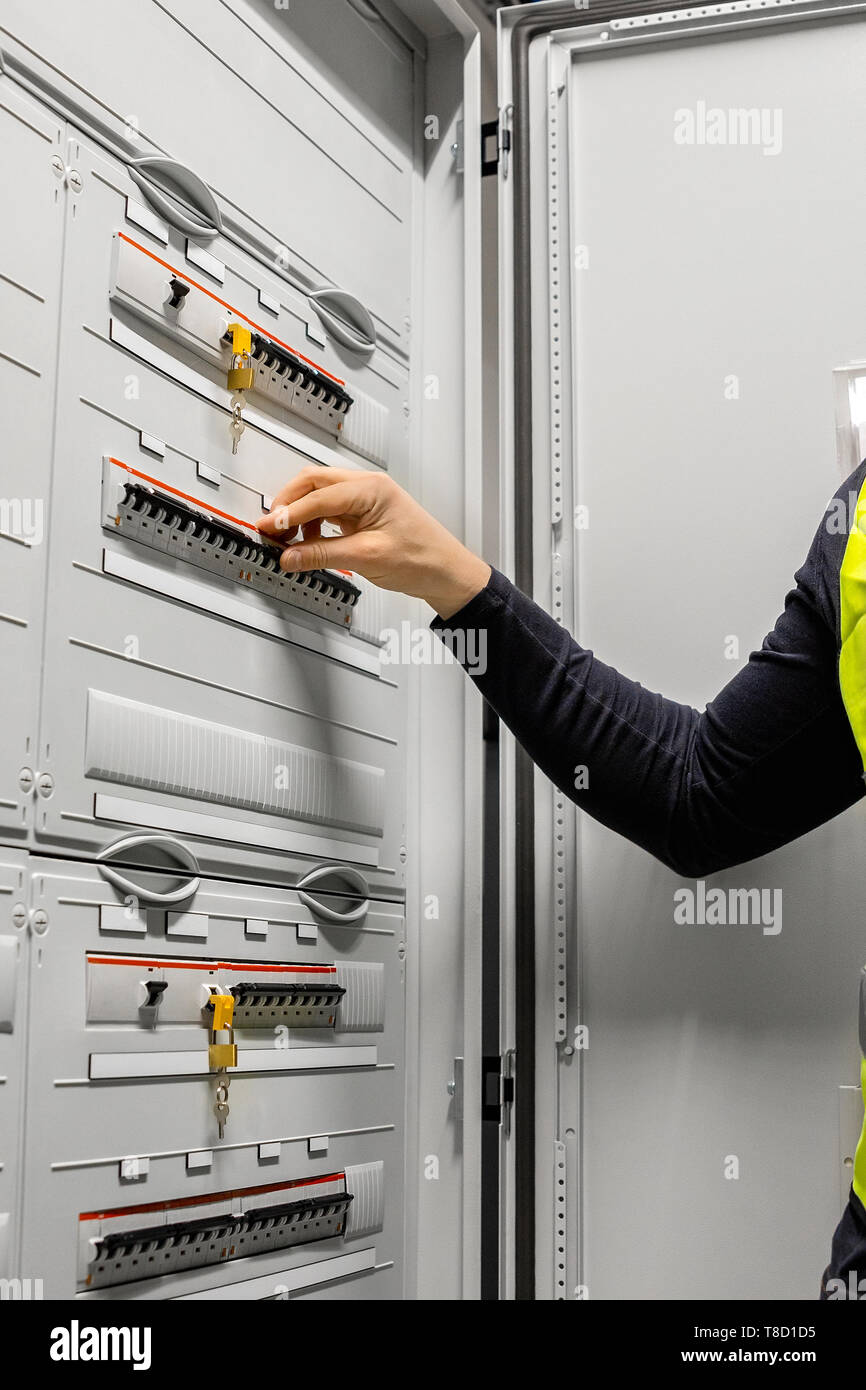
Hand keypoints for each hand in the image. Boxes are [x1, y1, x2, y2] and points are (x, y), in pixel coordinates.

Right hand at [258, 466, 490, 619]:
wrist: (447, 573)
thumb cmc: (422, 558)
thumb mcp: (367, 557)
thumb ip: (323, 555)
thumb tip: (290, 556)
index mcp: (371, 488)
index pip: (318, 495)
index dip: (288, 512)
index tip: (268, 528)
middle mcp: (367, 488)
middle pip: (313, 484)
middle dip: (288, 505)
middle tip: (270, 529)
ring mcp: (364, 500)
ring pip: (318, 497)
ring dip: (299, 516)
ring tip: (288, 541)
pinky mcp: (363, 516)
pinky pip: (328, 513)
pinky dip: (312, 526)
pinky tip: (308, 544)